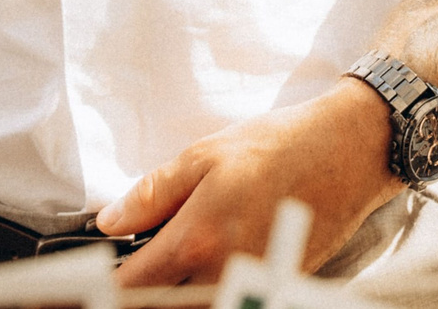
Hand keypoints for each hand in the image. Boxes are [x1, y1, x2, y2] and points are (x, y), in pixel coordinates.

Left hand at [98, 81, 398, 285]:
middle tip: (125, 279)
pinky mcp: (275, 290)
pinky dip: (207, 294)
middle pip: (161, 308)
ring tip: (166, 274)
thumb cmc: (281, 146)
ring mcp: (252, 288)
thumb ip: (152, 194)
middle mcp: (223, 275)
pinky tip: (201, 276)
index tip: (88, 284)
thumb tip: (109, 222)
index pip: (131, 287)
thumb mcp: (205, 155)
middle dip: (139, 297)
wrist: (349, 152)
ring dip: (173, 297)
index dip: (102, 289)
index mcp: (198, 239)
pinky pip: (230, 301)